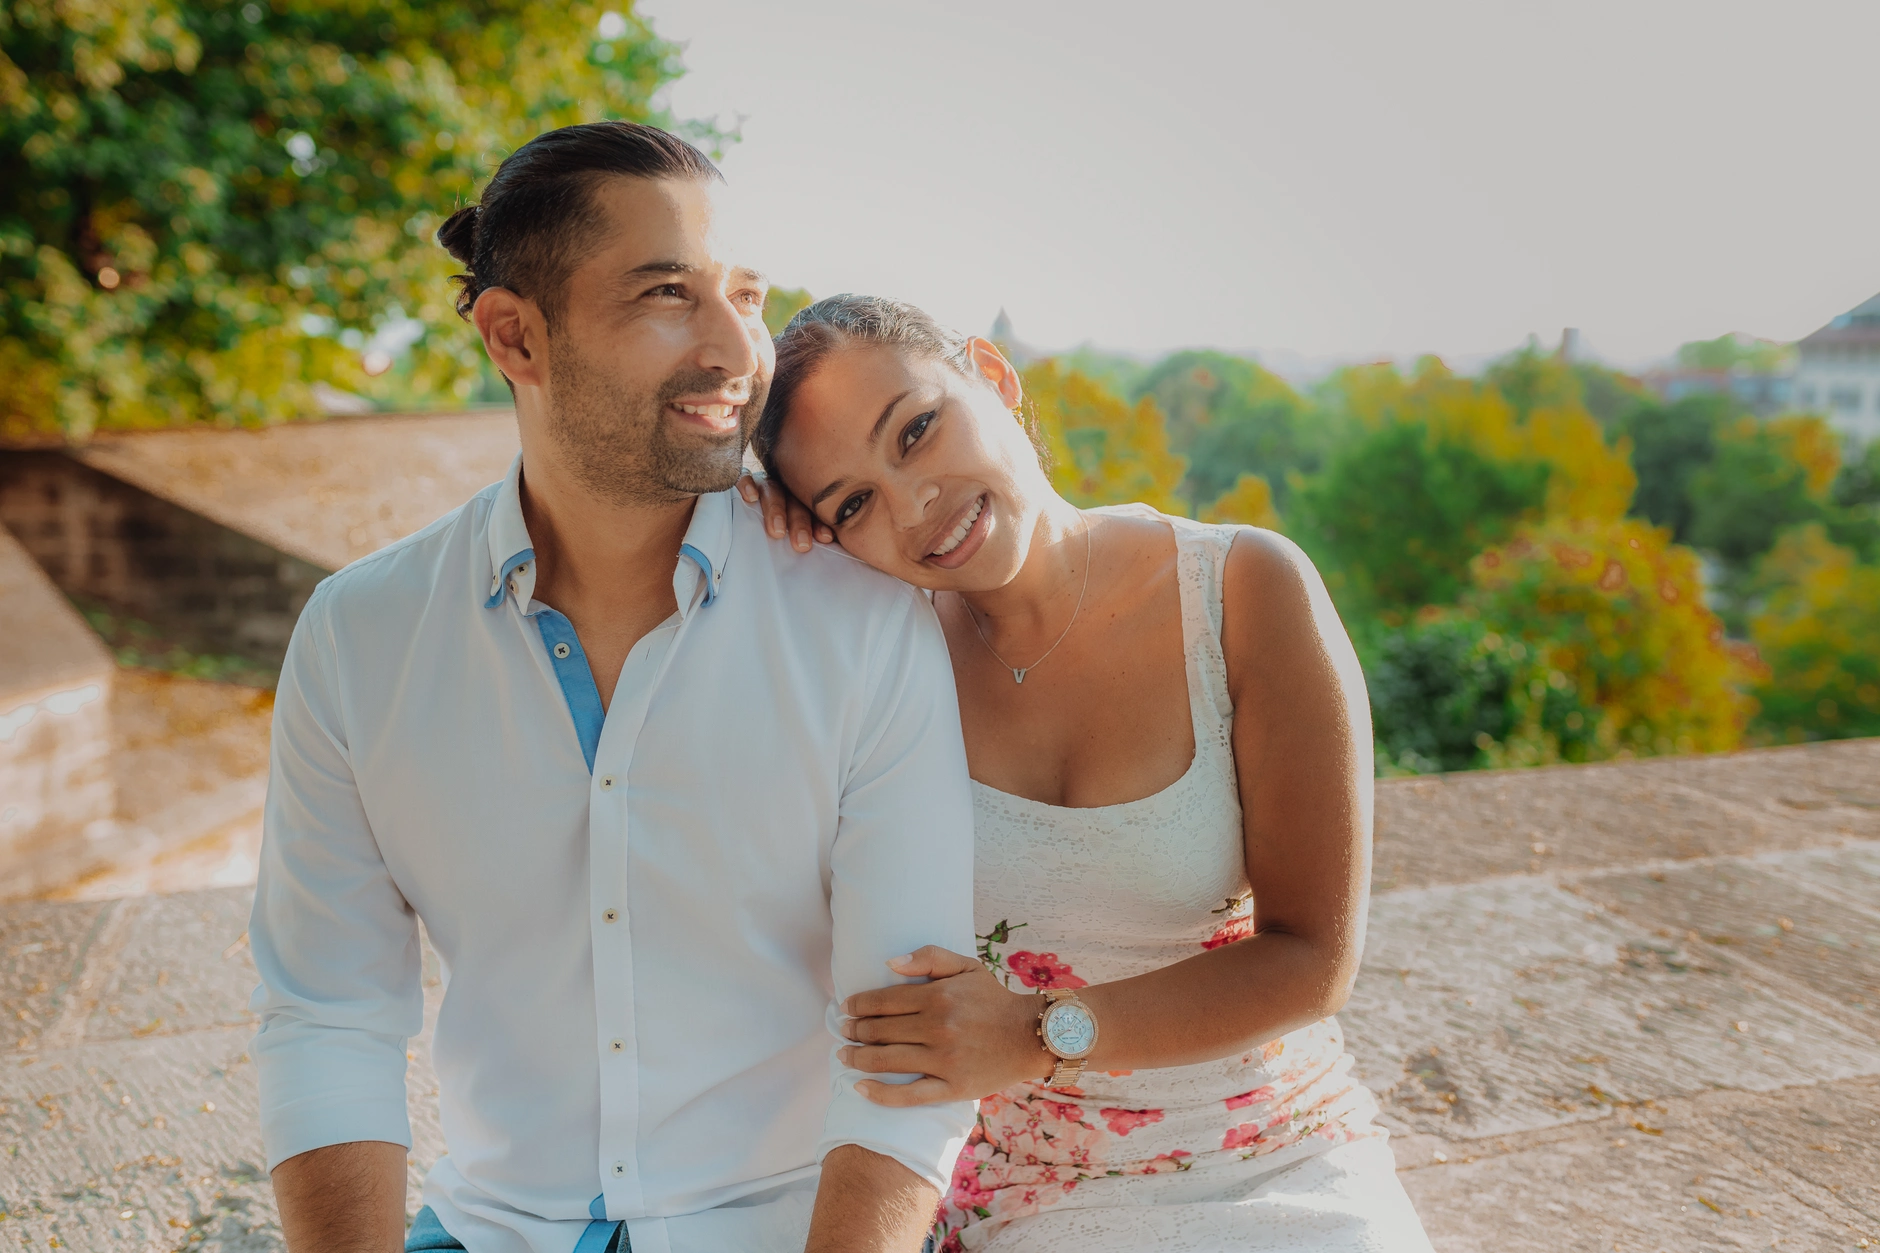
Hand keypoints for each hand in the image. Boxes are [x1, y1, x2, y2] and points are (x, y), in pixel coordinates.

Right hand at [737, 470, 831, 552]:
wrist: (740, 525)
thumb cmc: (777, 536)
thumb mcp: (795, 538)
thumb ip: (812, 540)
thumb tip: (830, 548)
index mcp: (803, 501)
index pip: (814, 509)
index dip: (820, 523)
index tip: (825, 538)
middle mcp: (785, 490)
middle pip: (795, 501)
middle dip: (799, 523)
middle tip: (802, 545)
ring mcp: (765, 484)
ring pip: (772, 491)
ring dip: (776, 510)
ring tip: (777, 532)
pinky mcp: (744, 481)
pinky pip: (745, 477)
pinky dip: (747, 484)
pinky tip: (750, 497)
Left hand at [839, 946, 1050, 1105]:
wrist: (1029, 1036)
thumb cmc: (993, 1000)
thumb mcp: (967, 967)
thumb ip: (929, 958)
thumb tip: (889, 963)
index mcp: (938, 997)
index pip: (883, 1001)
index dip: (858, 1005)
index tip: (846, 1008)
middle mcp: (938, 1028)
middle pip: (880, 1031)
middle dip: (853, 1031)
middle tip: (843, 1031)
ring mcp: (944, 1060)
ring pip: (886, 1061)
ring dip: (857, 1058)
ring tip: (844, 1055)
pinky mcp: (952, 1088)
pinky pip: (908, 1095)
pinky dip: (880, 1093)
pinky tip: (859, 1088)